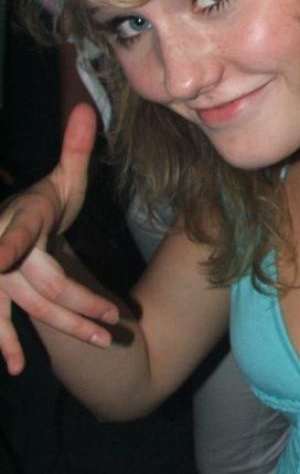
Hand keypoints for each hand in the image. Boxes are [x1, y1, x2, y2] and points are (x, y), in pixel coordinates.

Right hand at [0, 104, 118, 374]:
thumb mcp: (62, 177)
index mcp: (25, 218)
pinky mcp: (0, 295)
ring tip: (103, 342)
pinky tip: (18, 367)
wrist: (16, 227)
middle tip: (115, 323)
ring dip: (64, 327)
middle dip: (78, 304)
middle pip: (41, 282)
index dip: (9, 245)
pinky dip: (6, 343)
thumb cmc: (45, 202)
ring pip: (29, 307)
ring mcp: (1, 276)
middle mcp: (8, 249)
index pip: (21, 233)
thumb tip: (87, 107)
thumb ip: (74, 146)